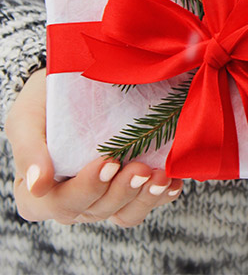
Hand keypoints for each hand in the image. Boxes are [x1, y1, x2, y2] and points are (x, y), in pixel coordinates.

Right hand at [5, 68, 182, 226]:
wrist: (75, 84)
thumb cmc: (45, 102)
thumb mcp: (26, 118)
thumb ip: (29, 150)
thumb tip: (37, 185)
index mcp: (40, 193)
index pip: (61, 203)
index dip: (87, 189)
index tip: (108, 162)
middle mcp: (72, 201)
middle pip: (98, 210)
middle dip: (123, 191)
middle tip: (142, 168)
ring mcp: (102, 196)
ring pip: (124, 212)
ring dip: (145, 197)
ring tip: (161, 176)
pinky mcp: (127, 188)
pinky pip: (144, 202)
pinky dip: (160, 194)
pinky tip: (172, 182)